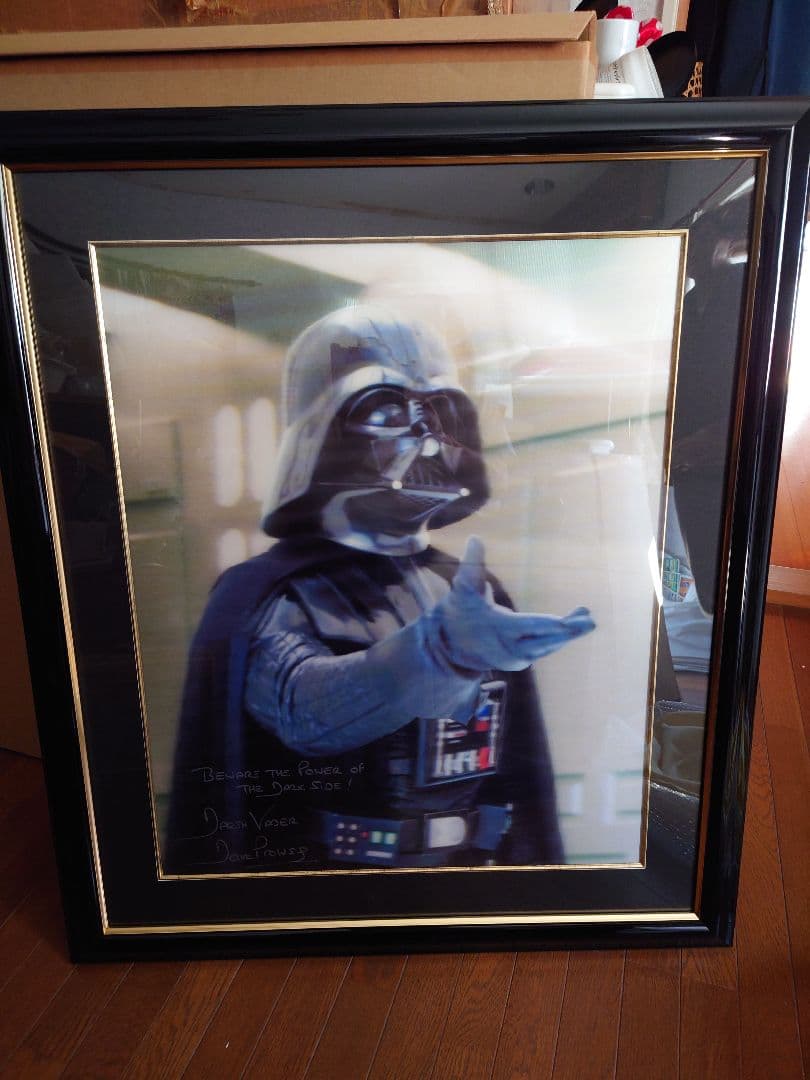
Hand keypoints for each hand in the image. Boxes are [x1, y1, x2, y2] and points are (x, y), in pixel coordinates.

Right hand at [431, 536, 594, 672]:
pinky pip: (544, 648)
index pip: (529, 627)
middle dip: (569, 632)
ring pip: (547, 645)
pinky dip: (558, 637)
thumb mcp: (463, 587)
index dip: (551, 625)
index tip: (570, 622)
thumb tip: (476, 538)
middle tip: (590, 621)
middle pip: (545, 641)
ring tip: (586, 616)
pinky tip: (572, 623)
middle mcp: (509, 648)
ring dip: (568, 633)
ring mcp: (516, 657)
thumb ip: (472, 564)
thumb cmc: (459, 611)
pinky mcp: (521, 660)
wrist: (449, 645)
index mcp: (497, 628)